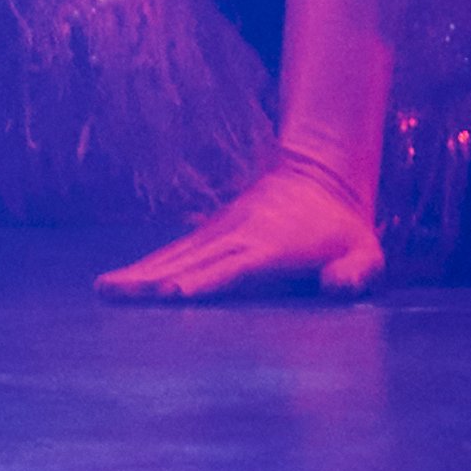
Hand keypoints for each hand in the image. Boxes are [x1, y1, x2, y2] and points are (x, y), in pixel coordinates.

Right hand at [98, 157, 390, 301]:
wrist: (320, 176)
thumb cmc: (344, 228)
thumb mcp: (365, 251)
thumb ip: (357, 272)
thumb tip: (337, 288)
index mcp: (273, 246)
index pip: (235, 266)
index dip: (205, 280)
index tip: (172, 292)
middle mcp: (239, 236)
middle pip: (190, 260)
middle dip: (153, 279)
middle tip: (114, 294)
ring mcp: (220, 231)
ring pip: (175, 254)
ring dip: (140, 272)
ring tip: (104, 289)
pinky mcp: (210, 233)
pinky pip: (175, 252)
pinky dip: (146, 266)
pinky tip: (122, 283)